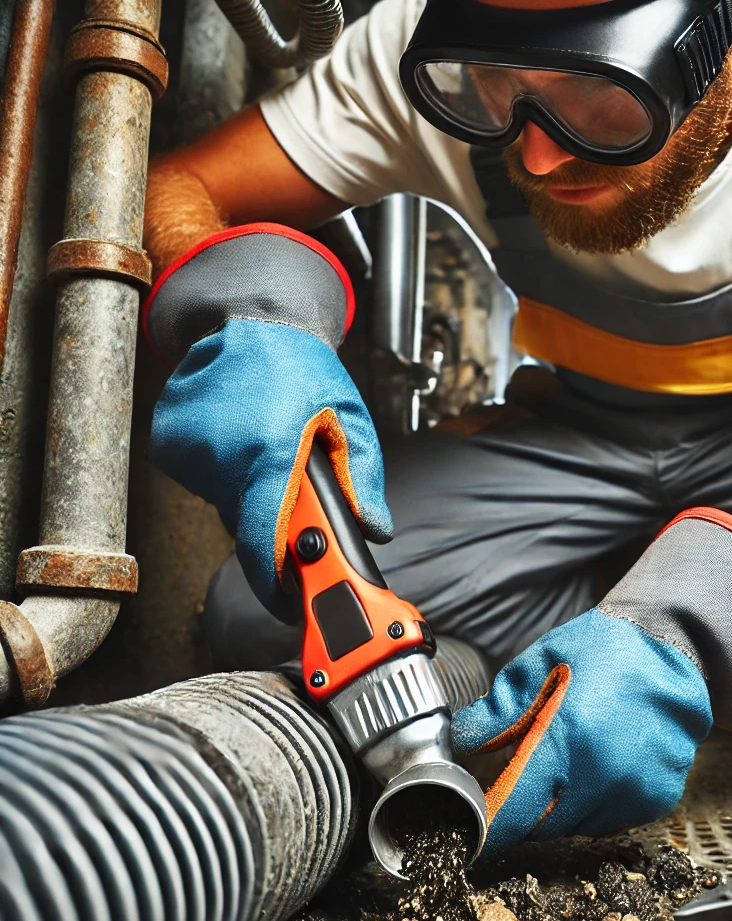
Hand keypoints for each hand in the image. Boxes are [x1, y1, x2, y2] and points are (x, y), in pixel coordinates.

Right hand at [146, 224, 391, 617]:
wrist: (249, 318)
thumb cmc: (300, 366)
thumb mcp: (348, 419)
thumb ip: (362, 479)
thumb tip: (375, 528)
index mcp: (269, 453)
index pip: (264, 542)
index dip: (275, 583)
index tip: (291, 602)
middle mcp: (220, 455)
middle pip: (247, 523)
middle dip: (274, 518)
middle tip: (293, 481)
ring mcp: (187, 449)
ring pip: (224, 501)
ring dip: (249, 489)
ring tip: (266, 444)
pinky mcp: (167, 443)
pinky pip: (201, 479)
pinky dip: (223, 470)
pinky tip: (240, 437)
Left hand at [451, 608, 712, 851]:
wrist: (670, 644)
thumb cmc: (601, 649)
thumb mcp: (536, 667)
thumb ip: (495, 713)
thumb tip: (461, 746)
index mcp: (567, 741)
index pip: (512, 814)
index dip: (489, 824)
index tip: (474, 822)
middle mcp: (604, 776)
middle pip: (541, 827)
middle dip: (523, 808)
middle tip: (521, 774)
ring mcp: (635, 791)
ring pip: (576, 827)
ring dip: (560, 807)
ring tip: (565, 761)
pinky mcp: (658, 798)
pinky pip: (611, 819)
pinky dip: (595, 803)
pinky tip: (596, 765)